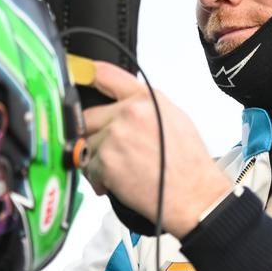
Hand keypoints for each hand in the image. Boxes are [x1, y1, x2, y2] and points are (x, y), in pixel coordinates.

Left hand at [81, 61, 231, 238]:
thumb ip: (143, 106)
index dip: (86, 74)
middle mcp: (129, 112)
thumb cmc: (188, 163)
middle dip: (96, 134)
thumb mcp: (174, 118)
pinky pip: (87, 167)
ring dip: (98, 159)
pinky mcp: (106, 160)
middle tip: (114, 150)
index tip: (76, 75)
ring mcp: (115, 136)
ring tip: (122, 170)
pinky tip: (119, 182)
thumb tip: (120, 104)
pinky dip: (99, 178)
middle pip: (88, 116)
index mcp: (147, 98)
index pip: (105, 74)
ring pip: (87, 144)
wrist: (195, 195)